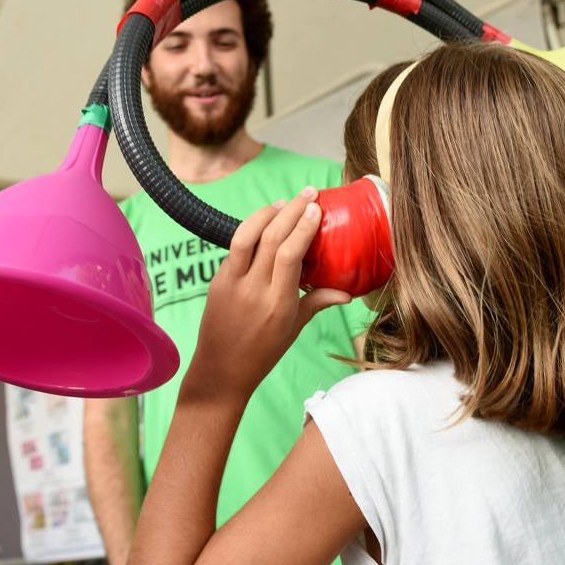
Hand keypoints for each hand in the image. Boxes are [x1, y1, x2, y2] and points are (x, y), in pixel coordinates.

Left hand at [186, 187, 351, 398]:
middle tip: (308, 194)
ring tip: (284, 203)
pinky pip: (235, 248)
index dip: (303, 226)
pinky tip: (265, 223)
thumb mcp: (294, 328)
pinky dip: (251, 230)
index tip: (316, 208)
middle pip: (271, 238)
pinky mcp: (216, 281)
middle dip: (291, 210)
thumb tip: (348, 291)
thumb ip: (318, 302)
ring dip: (266, 213)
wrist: (220, 370)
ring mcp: (231, 283)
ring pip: (246, 236)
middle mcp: (253, 290)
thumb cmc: (263, 352)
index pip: (290, 254)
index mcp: (278, 304)